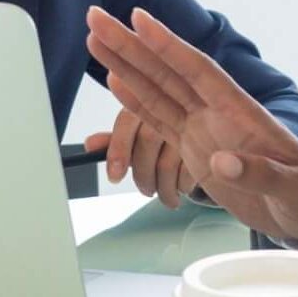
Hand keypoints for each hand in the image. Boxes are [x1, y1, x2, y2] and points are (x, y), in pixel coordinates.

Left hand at [83, 108, 197, 209]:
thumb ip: (117, 139)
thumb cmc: (167, 128)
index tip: (114, 177)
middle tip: (146, 191)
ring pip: (167, 164)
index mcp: (146, 101)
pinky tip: (182, 187)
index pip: (126, 123)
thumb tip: (89, 145)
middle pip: (146, 144)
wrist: (208, 114)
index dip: (118, 151)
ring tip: (165, 195)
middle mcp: (168, 105)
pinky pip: (188, 172)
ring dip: (163, 188)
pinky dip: (182, 186)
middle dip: (142, 176)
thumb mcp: (142, 131)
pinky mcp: (208, 139)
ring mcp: (190, 121)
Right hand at [84, 5, 297, 245]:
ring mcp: (204, 129)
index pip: (198, 70)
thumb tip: (222, 162)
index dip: (168, 45)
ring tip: (96, 39)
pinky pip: (160, 121)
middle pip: (167, 72)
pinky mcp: (196, 150)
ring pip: (157, 90)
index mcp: (241, 112)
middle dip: (131, 44)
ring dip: (125, 65)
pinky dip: (136, 101)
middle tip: (96, 16)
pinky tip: (116, 80)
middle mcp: (217, 113)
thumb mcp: (294, 188)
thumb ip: (260, 173)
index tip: (139, 18)